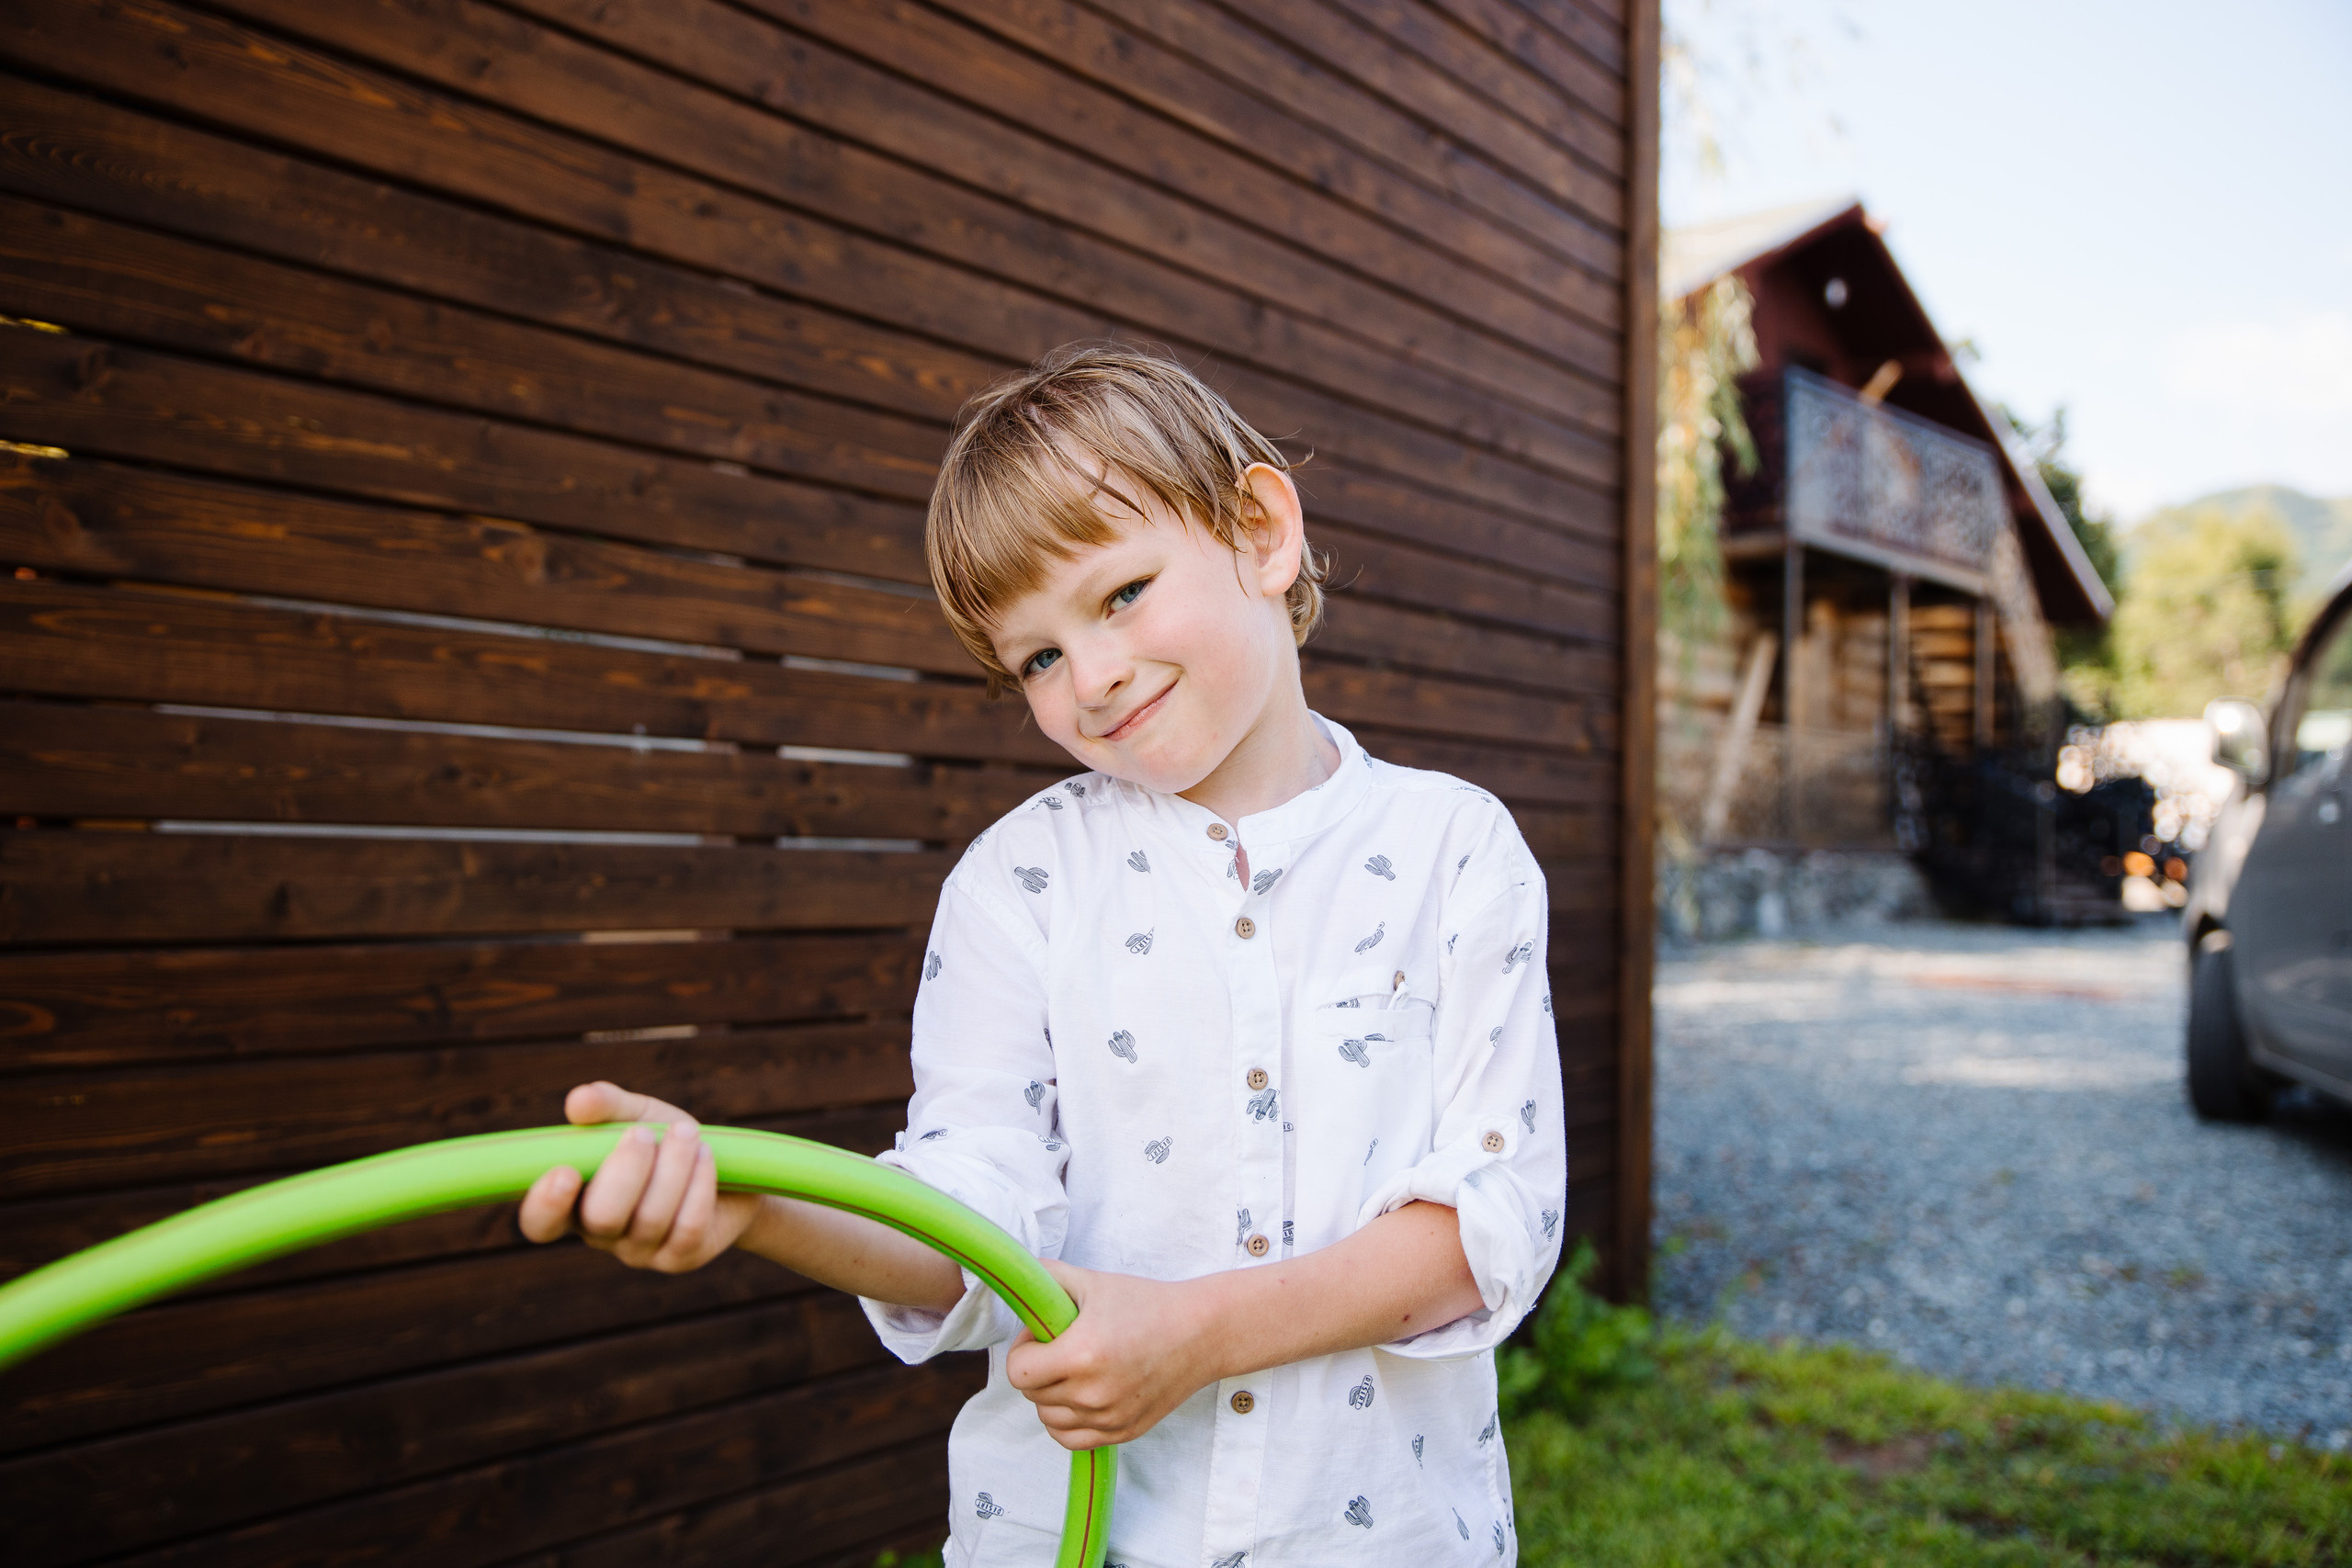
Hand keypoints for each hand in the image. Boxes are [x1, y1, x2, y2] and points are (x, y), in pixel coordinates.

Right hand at [516, 1081, 759, 1272]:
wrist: (728, 1168)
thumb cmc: (665, 1142)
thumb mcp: (636, 1115)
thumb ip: (606, 1106)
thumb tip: (577, 1101)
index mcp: (574, 1200)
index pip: (540, 1222)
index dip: (545, 1206)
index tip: (566, 1172)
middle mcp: (601, 1233)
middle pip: (601, 1219)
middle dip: (626, 1169)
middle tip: (643, 1133)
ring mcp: (640, 1251)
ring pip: (650, 1219)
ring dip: (673, 1166)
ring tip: (687, 1132)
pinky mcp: (681, 1258)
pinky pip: (687, 1227)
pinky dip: (699, 1183)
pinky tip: (705, 1155)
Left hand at [1005, 1260, 1220, 1448]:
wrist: (1201, 1333)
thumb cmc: (1147, 1305)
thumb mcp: (1092, 1282)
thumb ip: (1046, 1277)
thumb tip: (1014, 1280)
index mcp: (1082, 1355)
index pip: (1018, 1371)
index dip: (1024, 1349)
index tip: (1044, 1335)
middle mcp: (1093, 1394)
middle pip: (1032, 1394)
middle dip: (1038, 1368)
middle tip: (1063, 1346)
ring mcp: (1109, 1418)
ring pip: (1048, 1418)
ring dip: (1051, 1395)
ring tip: (1075, 1369)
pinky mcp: (1123, 1433)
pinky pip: (1070, 1439)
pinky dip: (1066, 1420)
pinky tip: (1081, 1395)